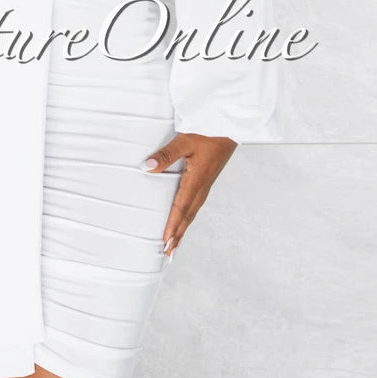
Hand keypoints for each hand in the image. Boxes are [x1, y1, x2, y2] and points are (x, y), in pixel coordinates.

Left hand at [140, 133, 237, 256]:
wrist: (229, 124)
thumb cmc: (208, 131)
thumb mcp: (185, 141)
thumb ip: (166, 155)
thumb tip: (146, 168)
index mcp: (197, 181)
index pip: (181, 208)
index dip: (173, 227)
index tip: (166, 243)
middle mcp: (202, 186)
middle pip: (188, 216)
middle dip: (177, 234)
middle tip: (168, 252)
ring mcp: (206, 184)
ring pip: (192, 211)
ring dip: (183, 228)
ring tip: (174, 243)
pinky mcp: (206, 179)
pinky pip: (195, 203)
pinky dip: (187, 216)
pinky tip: (184, 218)